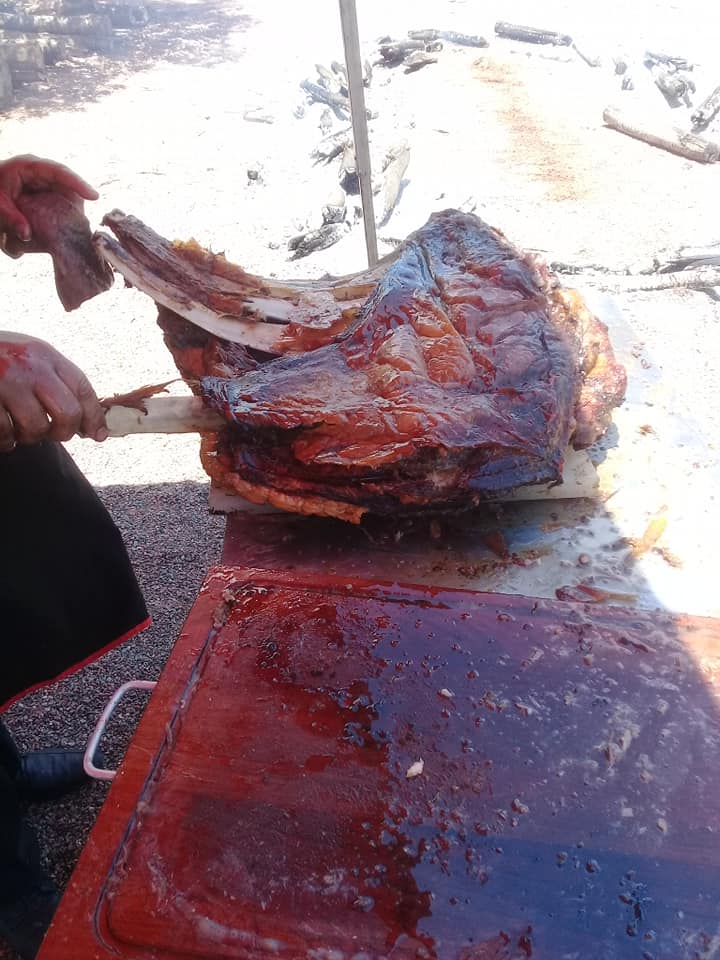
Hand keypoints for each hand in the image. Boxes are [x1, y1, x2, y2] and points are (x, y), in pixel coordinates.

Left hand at [0, 155, 97, 244]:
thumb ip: (10, 218)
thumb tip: (26, 235)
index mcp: (27, 166)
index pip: (57, 171)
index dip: (77, 183)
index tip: (93, 196)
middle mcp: (39, 171)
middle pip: (66, 182)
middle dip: (78, 199)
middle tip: (84, 220)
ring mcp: (44, 181)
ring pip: (66, 192)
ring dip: (72, 208)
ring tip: (78, 225)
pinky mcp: (46, 191)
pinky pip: (61, 200)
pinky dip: (65, 212)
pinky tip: (68, 226)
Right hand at [0, 332, 106, 451]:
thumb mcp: (29, 357)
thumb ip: (57, 382)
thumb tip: (90, 425)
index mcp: (45, 355)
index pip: (82, 388)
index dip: (94, 416)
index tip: (97, 435)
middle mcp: (29, 366)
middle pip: (68, 413)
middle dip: (64, 431)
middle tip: (51, 433)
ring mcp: (6, 382)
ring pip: (36, 427)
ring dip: (29, 436)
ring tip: (18, 428)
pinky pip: (6, 434)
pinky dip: (5, 440)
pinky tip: (1, 432)